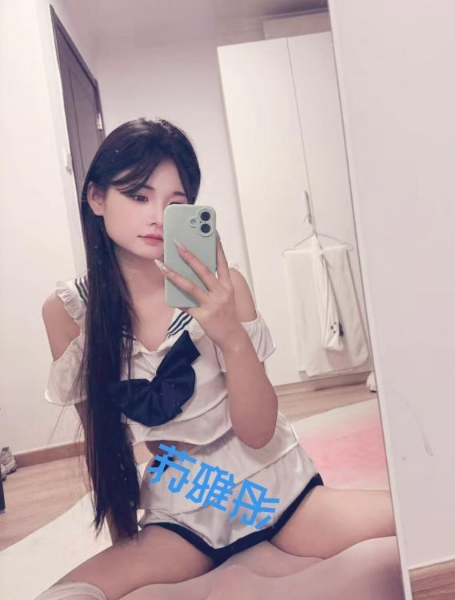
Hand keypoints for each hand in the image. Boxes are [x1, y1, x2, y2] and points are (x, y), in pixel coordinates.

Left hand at [154, 235, 245, 349]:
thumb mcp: (225, 297)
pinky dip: (176, 300)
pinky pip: (186, 305)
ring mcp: (212, 304)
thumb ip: (214, 285)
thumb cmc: (226, 315)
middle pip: (203, 270)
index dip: (217, 247)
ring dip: (174, 274)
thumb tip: (192, 273)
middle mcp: (221, 292)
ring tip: (162, 265)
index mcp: (227, 286)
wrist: (232, 337)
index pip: (222, 262)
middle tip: (177, 243)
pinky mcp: (203, 315)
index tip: (212, 233)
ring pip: (190, 286)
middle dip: (189, 255)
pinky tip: (168, 294)